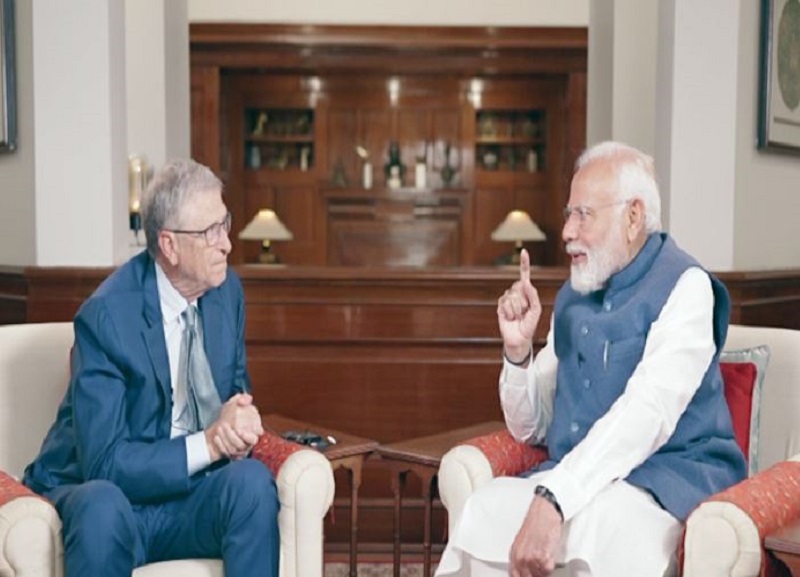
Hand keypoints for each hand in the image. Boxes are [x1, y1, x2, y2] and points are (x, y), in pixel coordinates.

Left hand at [205, 393, 263, 460]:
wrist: (220, 426)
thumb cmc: (230, 414)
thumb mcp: (235, 403)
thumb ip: (243, 398)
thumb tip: (245, 399)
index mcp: (254, 430)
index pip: (255, 437)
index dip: (248, 436)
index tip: (239, 430)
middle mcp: (248, 442)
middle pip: (243, 445)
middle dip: (233, 437)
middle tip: (224, 425)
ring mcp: (240, 449)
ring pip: (234, 449)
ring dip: (225, 439)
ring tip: (219, 428)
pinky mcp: (232, 454)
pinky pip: (227, 453)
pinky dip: (221, 445)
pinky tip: (216, 437)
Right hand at [497, 249, 541, 363]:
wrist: (519, 338)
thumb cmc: (529, 325)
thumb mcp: (536, 310)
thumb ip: (534, 295)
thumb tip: (527, 283)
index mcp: (526, 292)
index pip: (524, 275)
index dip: (524, 264)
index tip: (524, 252)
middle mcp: (516, 293)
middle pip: (518, 287)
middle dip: (523, 301)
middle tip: (524, 311)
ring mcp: (507, 299)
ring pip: (512, 297)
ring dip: (517, 309)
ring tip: (518, 316)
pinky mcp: (500, 306)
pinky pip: (505, 303)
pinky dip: (510, 312)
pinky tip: (510, 317)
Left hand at [509, 495, 562, 576]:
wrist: (544, 513)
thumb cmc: (536, 524)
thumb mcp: (522, 542)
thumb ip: (520, 557)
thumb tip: (523, 569)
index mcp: (514, 554)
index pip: (514, 575)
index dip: (521, 576)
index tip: (527, 574)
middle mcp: (521, 558)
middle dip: (534, 574)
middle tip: (538, 567)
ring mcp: (532, 559)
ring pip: (538, 576)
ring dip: (542, 571)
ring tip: (544, 560)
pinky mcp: (544, 558)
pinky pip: (547, 571)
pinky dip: (550, 566)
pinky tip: (548, 556)